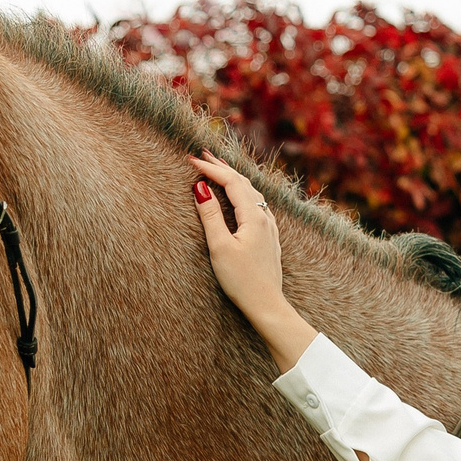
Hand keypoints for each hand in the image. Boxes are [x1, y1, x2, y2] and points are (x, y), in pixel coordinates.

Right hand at [191, 154, 314, 371]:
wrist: (267, 305)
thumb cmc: (242, 280)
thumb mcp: (220, 246)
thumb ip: (210, 215)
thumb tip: (200, 188)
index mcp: (253, 217)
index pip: (231, 182)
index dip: (211, 169)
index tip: (191, 159)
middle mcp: (265, 218)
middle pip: (244, 183)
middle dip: (223, 167)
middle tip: (203, 155)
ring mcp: (269, 228)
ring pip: (252, 193)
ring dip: (234, 178)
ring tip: (218, 169)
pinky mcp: (269, 238)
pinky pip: (256, 205)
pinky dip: (242, 193)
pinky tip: (238, 197)